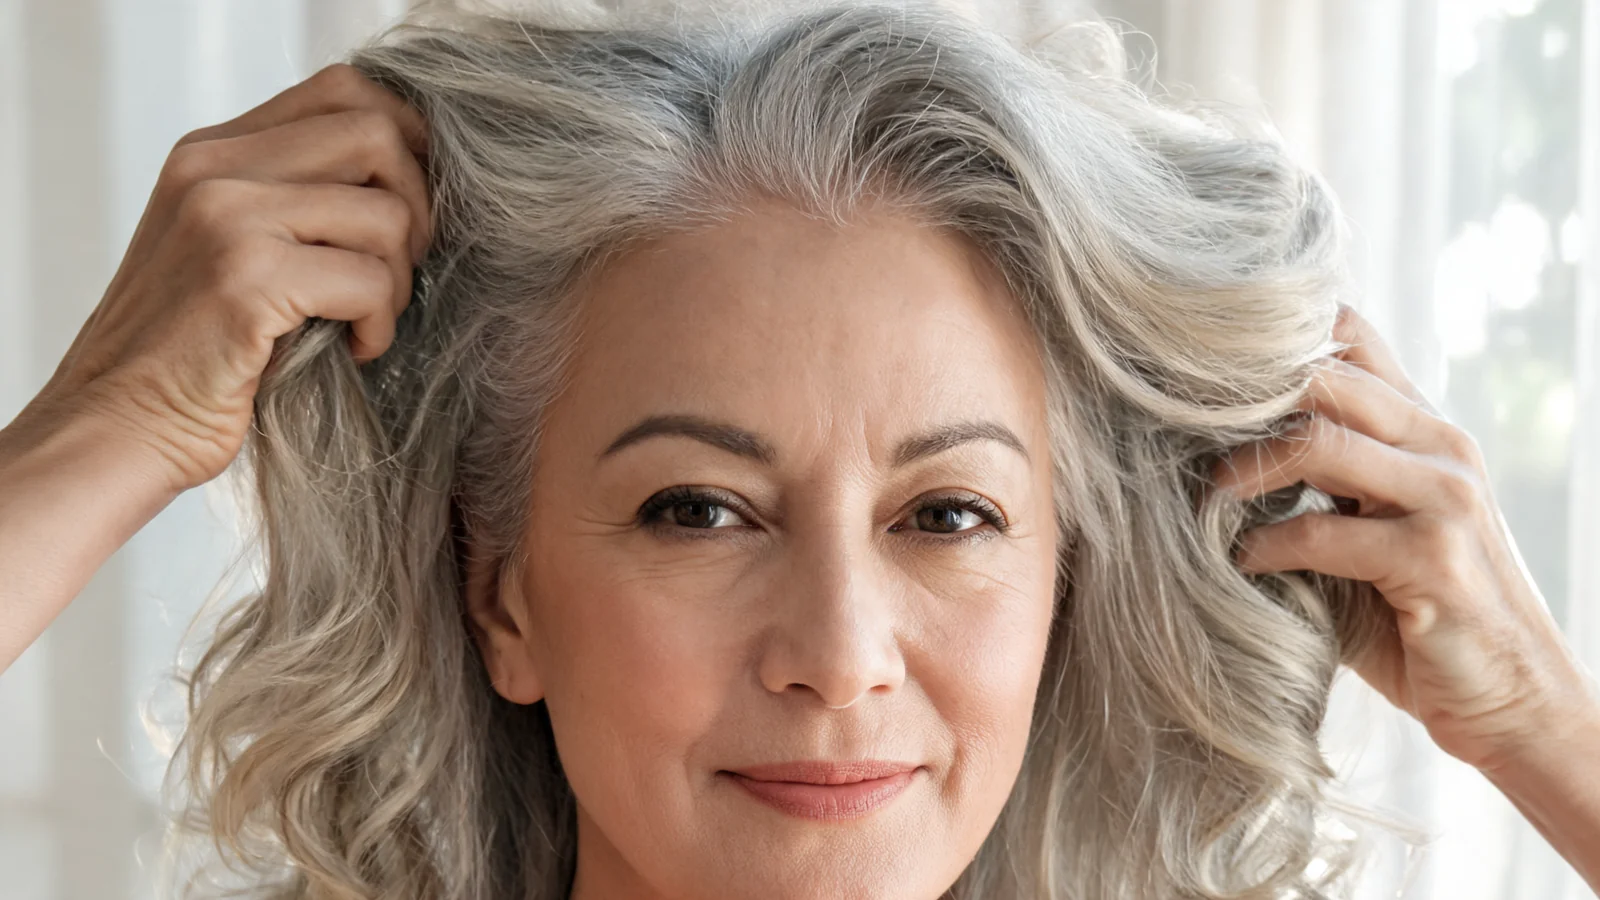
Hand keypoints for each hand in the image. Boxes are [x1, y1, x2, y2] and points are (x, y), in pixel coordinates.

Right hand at [27, 63, 431, 496]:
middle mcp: (215, 169)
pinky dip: (381, 325)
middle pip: (376, 135)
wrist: (118, 426)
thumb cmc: (194, 351)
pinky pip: (371, 281)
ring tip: (366, 320)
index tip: (413, 207)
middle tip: (396, 271)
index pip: (343, 91)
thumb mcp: (234, 247)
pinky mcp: (246, 280)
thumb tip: (413, 177)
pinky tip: (354, 349)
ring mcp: (227, 219)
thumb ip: (296, 196)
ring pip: (387, 215)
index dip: (406, 141)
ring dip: (399, 280)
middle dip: (416, 208)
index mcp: (213, 152)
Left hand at [1208, 303, 1599, 773]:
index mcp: (1423, 429)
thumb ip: (1319, 484)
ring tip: (1208, 494)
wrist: (1516, 700)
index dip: (1278, 335)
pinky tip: (1242, 561)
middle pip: (1328, 376)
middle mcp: (1441, 447)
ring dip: (1248, 466)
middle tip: (1185, 428)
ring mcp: (1444, 499)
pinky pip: (1323, 533)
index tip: (1205, 365)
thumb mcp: (1370, 532)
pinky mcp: (1434, 559)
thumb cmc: (1421, 617)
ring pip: (1323, 440)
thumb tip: (1208, 455)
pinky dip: (1267, 545)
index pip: (1352, 338)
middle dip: (1247, 399)